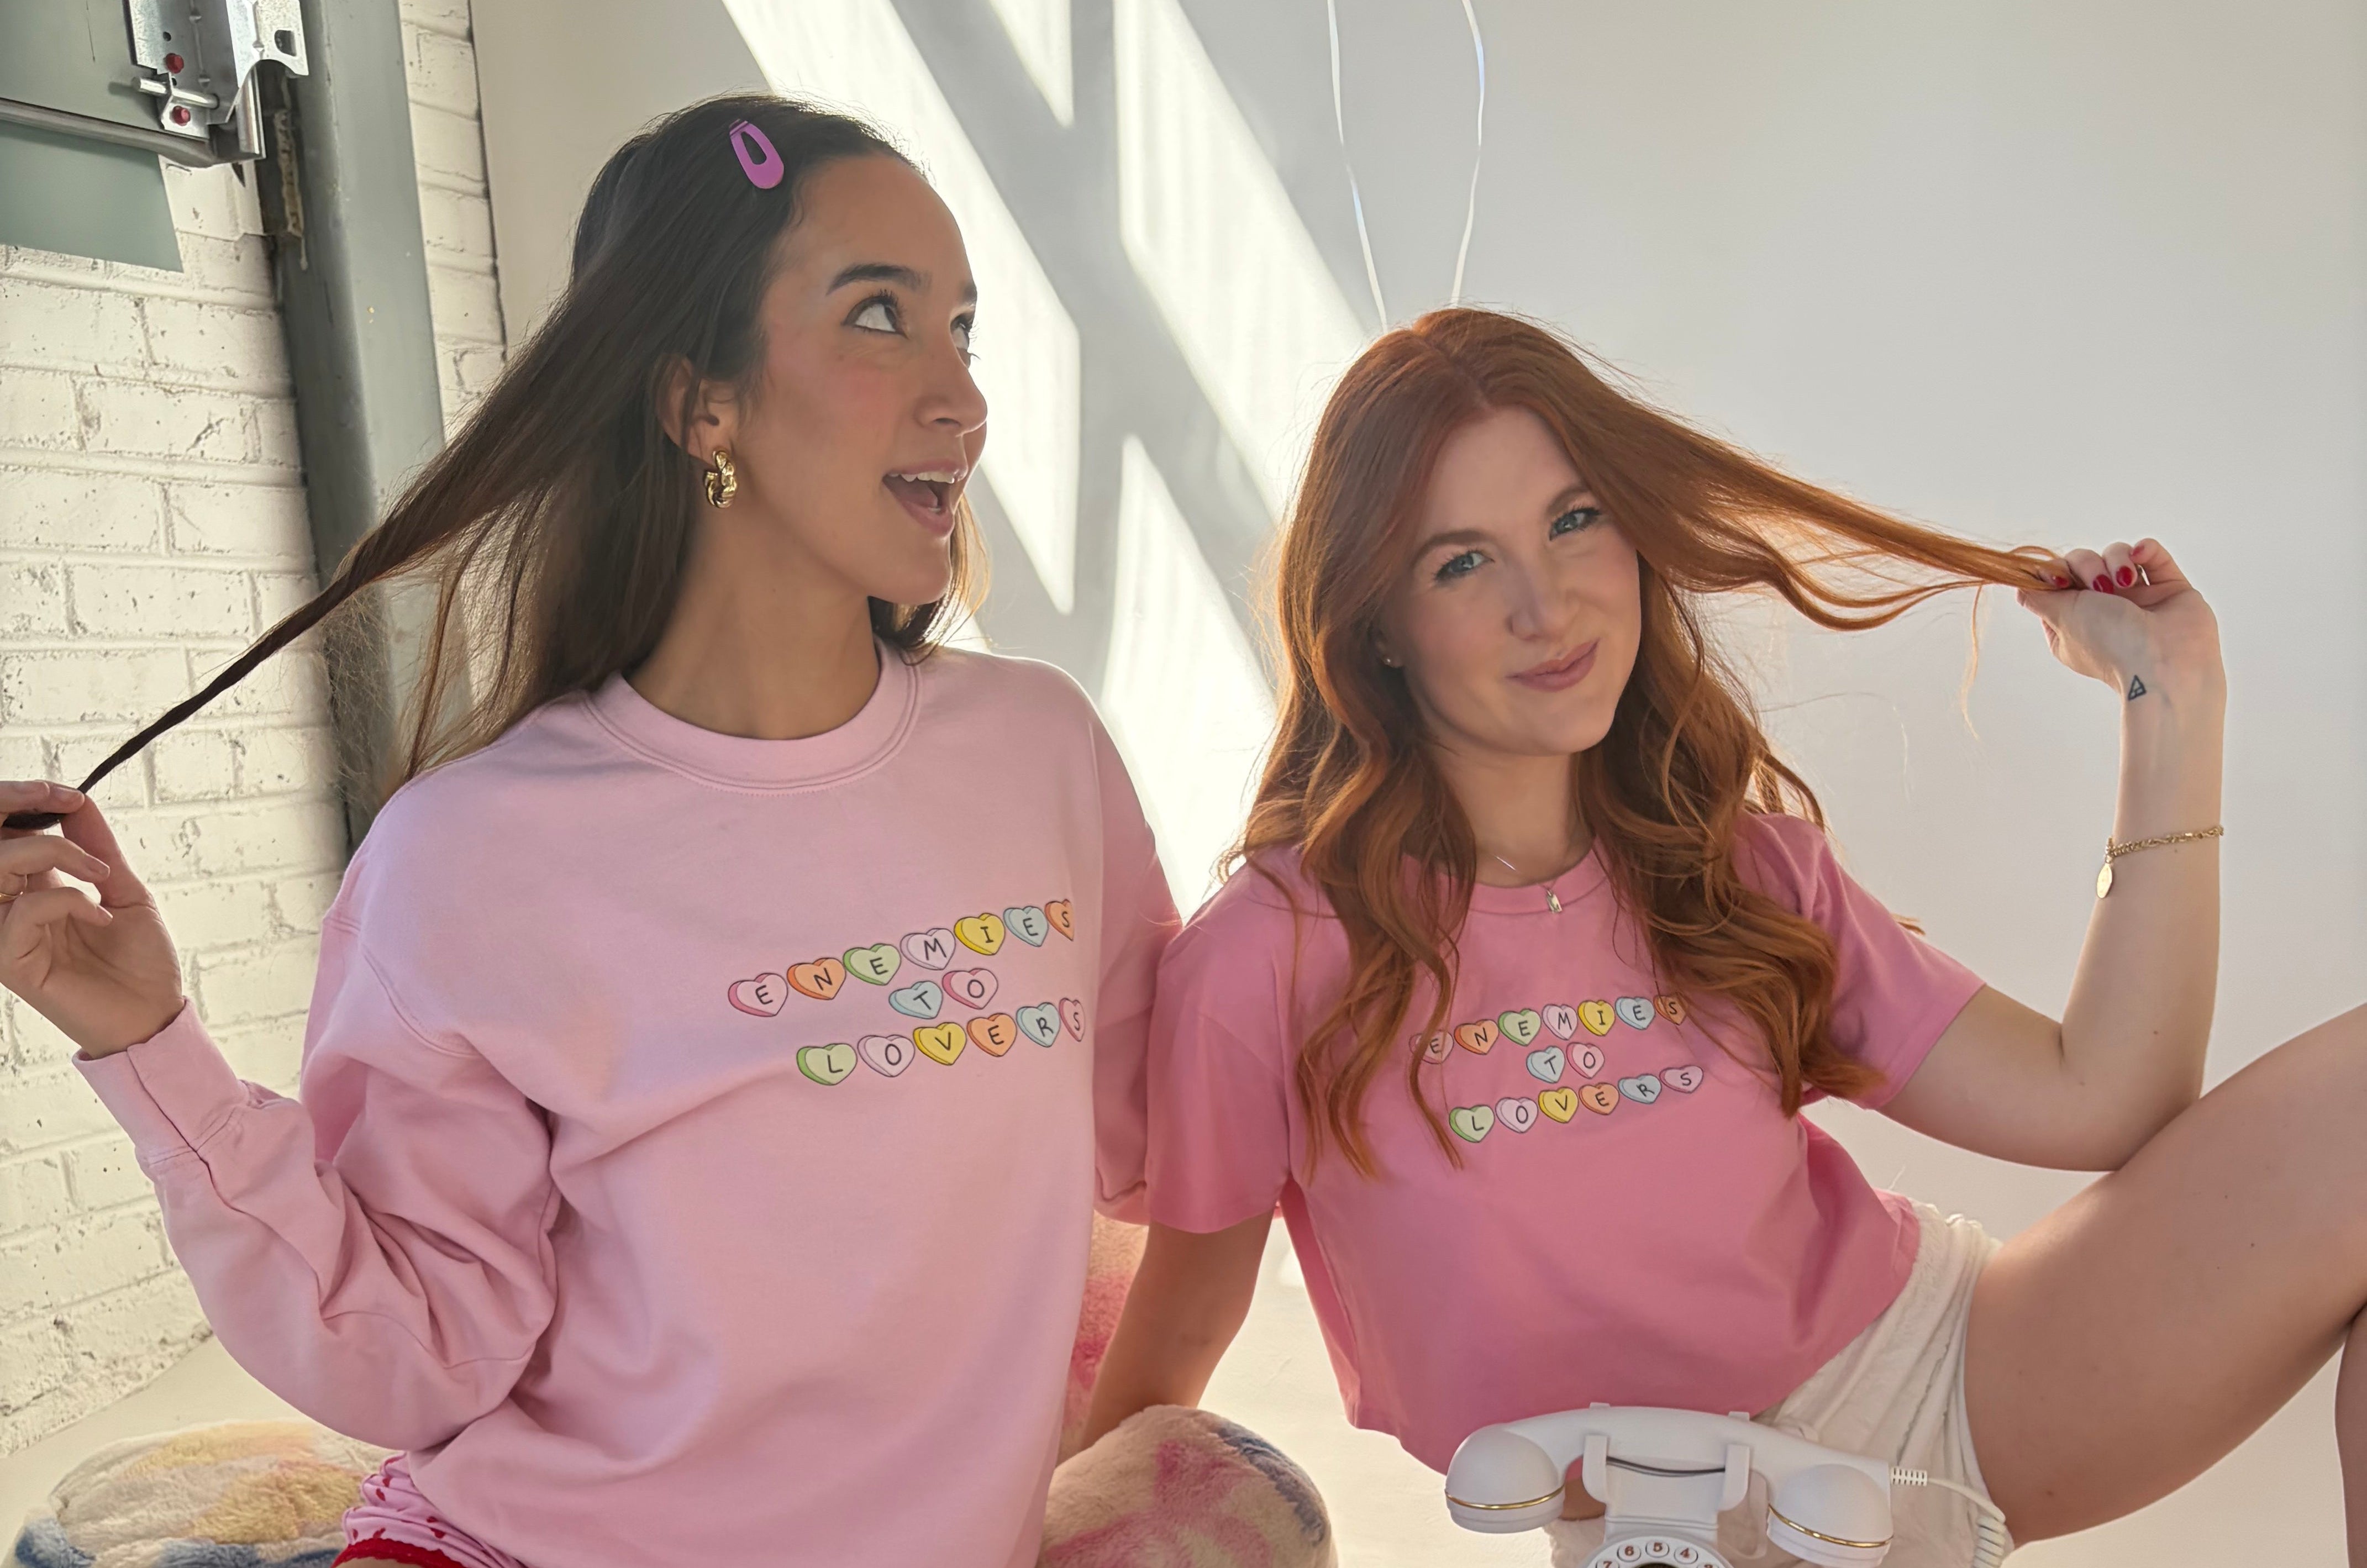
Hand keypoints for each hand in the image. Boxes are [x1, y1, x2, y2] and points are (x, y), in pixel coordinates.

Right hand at [0, 783, 184, 1057]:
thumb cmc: (140, 961)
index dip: (21, 807)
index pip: (7, 838)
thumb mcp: (125, 890)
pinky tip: (99, 917)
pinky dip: (66, 902)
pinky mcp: (13, 962)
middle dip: (24, 814)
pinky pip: (21, 912)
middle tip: (70, 809)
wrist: (154, 1014)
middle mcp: (13, 908)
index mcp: (35, 889)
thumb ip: (97, 847)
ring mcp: (9, 935)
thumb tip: (78, 803)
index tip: (64, 793)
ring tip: (99, 875)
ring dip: (52, 856)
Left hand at [2015, 538, 2223, 707]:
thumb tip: (2021, 584)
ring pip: (2117, 555)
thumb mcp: (2060, 618)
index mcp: (2074, 623)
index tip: (2058, 580)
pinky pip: (2152, 556)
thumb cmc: (2109, 645)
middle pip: (2084, 562)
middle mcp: (2105, 610)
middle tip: (2098, 587)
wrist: (2165, 664)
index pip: (2057, 581)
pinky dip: (2145, 549)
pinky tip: (2140, 556)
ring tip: (2124, 582)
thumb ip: (2038, 598)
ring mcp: (2138, 599)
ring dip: (2115, 560)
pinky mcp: (2169, 589)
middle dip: (2086, 566)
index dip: (2055, 573)